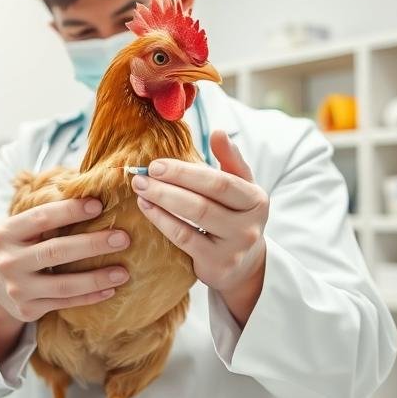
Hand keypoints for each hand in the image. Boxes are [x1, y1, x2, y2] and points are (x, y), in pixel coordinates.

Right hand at [0, 197, 130, 361]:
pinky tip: (110, 289)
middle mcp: (8, 261)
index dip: (70, 211)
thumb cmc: (19, 249)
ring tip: (123, 272)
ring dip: (97, 278)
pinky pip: (65, 303)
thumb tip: (91, 193)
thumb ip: (47, 215)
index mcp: (5, 233)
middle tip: (123, 238)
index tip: (99, 205)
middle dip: (93, 244)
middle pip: (56, 251)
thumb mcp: (21, 229)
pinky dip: (89, 297)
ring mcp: (17, 289)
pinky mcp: (27, 310)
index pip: (41, 218)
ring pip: (63, 284)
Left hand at [130, 130, 267, 326]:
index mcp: (256, 200)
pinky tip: (147, 208)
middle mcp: (249, 225)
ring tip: (140, 189)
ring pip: (193, 220)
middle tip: (141, 175)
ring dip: (162, 201)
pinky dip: (162, 221)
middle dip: (169, 185)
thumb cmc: (236, 216)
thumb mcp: (242, 188)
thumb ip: (230, 160)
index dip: (186, 173)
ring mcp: (234, 248)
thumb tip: (218, 131)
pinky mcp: (217, 265)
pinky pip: (184, 239)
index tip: (156, 164)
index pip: (220, 183)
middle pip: (204, 202)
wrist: (245, 265)